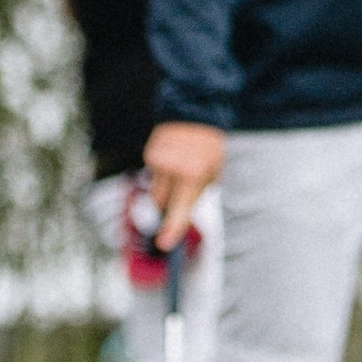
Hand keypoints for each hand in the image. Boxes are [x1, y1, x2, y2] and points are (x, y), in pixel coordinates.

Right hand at [143, 119, 225, 248]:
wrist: (197, 117)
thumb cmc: (209, 151)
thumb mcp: (211, 176)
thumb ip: (193, 196)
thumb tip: (175, 217)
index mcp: (194, 175)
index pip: (181, 208)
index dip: (172, 229)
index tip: (164, 244)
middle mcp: (174, 168)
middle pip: (162, 203)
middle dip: (168, 205)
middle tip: (181, 191)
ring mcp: (159, 160)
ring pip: (155, 191)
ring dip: (165, 187)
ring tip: (180, 168)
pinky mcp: (150, 153)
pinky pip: (153, 176)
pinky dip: (161, 173)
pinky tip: (172, 158)